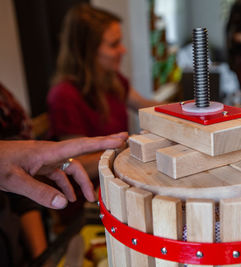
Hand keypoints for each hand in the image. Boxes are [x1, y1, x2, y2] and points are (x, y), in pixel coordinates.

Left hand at [0, 132, 127, 208]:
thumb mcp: (14, 180)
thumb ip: (39, 192)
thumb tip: (64, 203)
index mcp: (48, 151)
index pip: (81, 145)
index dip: (103, 142)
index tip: (120, 138)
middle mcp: (51, 153)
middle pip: (82, 151)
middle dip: (102, 148)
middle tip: (122, 142)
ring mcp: (46, 159)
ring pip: (71, 168)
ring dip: (81, 182)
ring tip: (89, 199)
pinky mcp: (41, 166)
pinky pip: (59, 175)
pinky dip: (65, 186)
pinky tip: (67, 198)